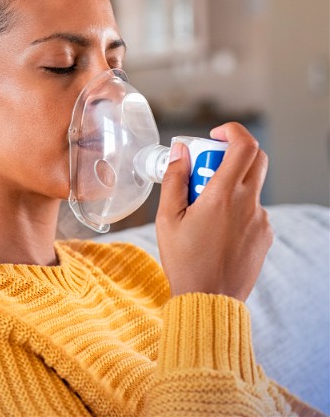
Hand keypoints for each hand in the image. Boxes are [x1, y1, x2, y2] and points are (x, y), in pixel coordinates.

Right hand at [156, 122, 272, 301]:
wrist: (209, 299)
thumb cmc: (184, 261)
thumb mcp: (167, 219)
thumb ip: (174, 180)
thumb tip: (180, 152)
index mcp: (223, 196)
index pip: (243, 146)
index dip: (232, 131)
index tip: (214, 135)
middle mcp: (249, 204)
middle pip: (255, 159)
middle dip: (230, 154)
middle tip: (207, 167)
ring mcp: (261, 220)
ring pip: (251, 186)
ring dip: (230, 186)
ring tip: (203, 212)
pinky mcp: (265, 234)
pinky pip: (253, 210)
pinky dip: (236, 209)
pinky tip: (216, 230)